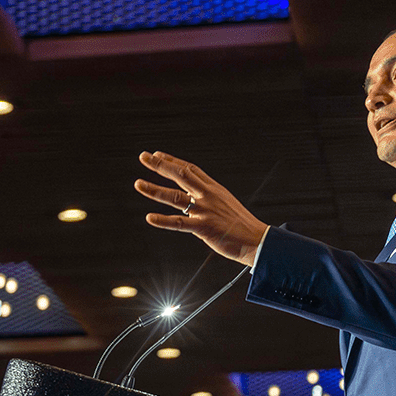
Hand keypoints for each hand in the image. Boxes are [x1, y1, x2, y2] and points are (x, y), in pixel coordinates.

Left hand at [135, 152, 270, 266]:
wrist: (257, 240)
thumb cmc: (241, 226)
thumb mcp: (225, 205)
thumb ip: (208, 199)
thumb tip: (193, 198)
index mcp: (213, 189)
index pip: (190, 168)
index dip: (172, 160)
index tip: (157, 155)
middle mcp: (208, 195)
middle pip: (181, 174)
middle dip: (160, 165)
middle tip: (143, 157)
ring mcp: (205, 210)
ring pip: (175, 197)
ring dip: (155, 190)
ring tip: (138, 184)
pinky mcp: (204, 227)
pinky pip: (179, 223)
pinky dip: (163, 220)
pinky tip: (149, 217)